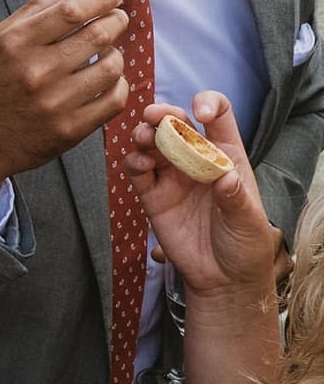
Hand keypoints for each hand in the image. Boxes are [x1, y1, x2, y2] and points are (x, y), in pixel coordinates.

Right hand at [0, 0, 128, 212]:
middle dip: (116, 21)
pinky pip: (113, 100)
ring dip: (116, 54)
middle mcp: (35, 71)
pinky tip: (107, 80)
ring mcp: (55, 103)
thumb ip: (36, 10)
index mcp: (15, 44)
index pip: (72, 11)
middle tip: (118, 19)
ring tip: (108, 52)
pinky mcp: (70, 129)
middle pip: (98, 35)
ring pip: (111, 67)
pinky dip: (118, 85)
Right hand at [127, 95, 279, 297]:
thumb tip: (226, 176)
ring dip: (144, 134)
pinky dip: (133, 162)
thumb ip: (237, 198)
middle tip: (154, 116)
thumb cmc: (244, 245)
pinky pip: (137, 171)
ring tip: (144, 139)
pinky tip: (139, 165)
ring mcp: (171, 176)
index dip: (209, 104)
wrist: (222, 278)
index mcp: (225, 156)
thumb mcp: (250, 221)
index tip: (201, 111)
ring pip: (151, 142)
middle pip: (176, 123)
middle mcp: (196, 160)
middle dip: (164, 113)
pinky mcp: (152, 195)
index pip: (219, 117)